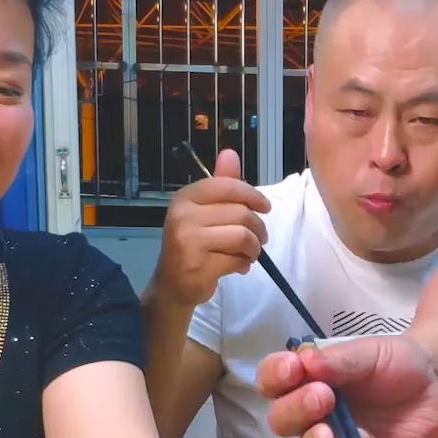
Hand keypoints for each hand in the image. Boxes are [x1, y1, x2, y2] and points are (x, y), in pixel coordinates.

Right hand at [148, 149, 270, 308]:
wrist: (172, 285)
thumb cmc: (192, 245)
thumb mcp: (203, 211)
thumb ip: (220, 185)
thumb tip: (230, 153)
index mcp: (185, 198)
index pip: (227, 186)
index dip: (253, 195)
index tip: (265, 207)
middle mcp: (183, 216)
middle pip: (240, 213)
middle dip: (258, 227)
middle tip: (260, 238)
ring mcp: (189, 242)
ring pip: (242, 236)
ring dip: (254, 247)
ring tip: (250, 253)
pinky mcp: (198, 266)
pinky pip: (237, 259)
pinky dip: (244, 263)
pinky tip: (239, 265)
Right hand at [258, 336, 437, 437]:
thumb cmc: (395, 363)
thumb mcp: (368, 353)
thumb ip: (338, 361)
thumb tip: (305, 361)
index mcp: (307, 378)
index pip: (274, 379)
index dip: (275, 376)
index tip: (293, 368)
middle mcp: (312, 411)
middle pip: (281, 418)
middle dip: (294, 408)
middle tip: (322, 396)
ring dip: (311, 437)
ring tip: (329, 428)